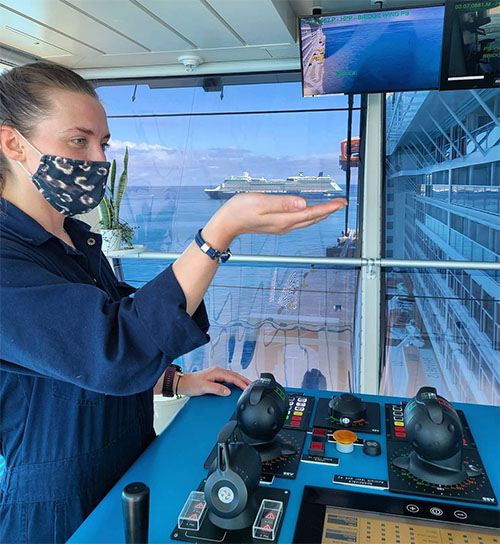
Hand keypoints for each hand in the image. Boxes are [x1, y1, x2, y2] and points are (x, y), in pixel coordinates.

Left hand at [176, 366, 250, 396]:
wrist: (182, 383)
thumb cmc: (191, 384)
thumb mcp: (204, 387)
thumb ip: (216, 389)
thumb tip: (228, 391)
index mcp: (217, 372)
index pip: (233, 377)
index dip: (241, 383)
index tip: (248, 388)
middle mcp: (218, 371)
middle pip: (235, 375)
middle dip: (245, 381)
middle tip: (253, 386)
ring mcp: (217, 374)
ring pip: (232, 377)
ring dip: (240, 381)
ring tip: (248, 386)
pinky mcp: (215, 378)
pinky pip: (228, 379)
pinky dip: (235, 382)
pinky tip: (237, 386)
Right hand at [202, 193, 347, 250]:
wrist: (226, 223)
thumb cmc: (239, 211)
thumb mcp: (261, 202)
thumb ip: (283, 202)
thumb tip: (304, 203)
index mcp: (283, 219)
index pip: (311, 213)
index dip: (328, 207)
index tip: (340, 203)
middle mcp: (284, 225)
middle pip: (312, 219)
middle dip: (328, 211)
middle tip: (341, 204)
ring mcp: (280, 227)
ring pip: (306, 221)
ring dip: (320, 214)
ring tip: (330, 208)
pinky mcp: (276, 225)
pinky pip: (298, 222)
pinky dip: (309, 216)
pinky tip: (309, 212)